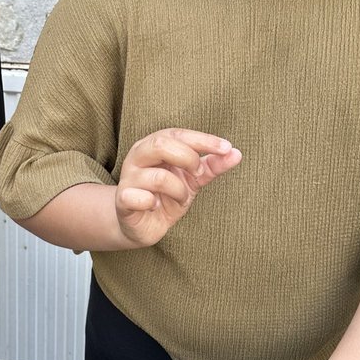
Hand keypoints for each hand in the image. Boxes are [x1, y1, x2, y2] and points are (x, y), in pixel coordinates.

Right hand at [114, 128, 241, 246]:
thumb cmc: (166, 196)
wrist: (142, 226)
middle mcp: (137, 157)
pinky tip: (155, 206)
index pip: (177, 134)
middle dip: (188, 158)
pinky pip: (136, 197)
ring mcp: (128, 179)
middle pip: (161, 144)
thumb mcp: (192, 179)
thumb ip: (212, 166)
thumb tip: (236, 153)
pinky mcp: (123, 201)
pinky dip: (151, 202)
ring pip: (158, 177)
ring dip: (178, 189)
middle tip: (197, 174)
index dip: (203, 139)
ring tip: (180, 198)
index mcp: (153, 146)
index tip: (226, 148)